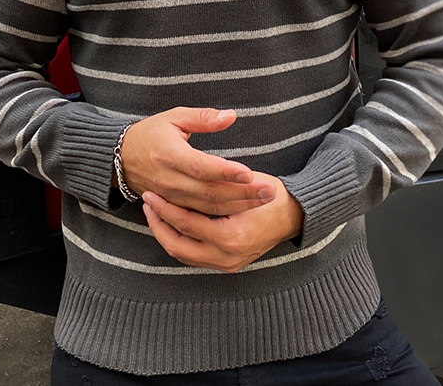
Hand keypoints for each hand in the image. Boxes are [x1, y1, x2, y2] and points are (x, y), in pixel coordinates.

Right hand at [118, 107, 275, 215]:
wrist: (120, 159)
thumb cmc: (151, 133)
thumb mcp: (174, 117)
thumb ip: (204, 117)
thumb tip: (231, 116)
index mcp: (171, 155)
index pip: (202, 167)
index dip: (225, 172)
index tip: (249, 173)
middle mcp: (171, 180)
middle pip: (210, 192)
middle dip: (242, 193)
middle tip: (269, 191)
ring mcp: (172, 197)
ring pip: (208, 207)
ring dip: (238, 205)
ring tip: (264, 200)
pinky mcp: (174, 206)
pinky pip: (201, 214)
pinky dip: (223, 214)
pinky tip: (244, 211)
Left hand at [142, 173, 303, 272]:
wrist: (294, 215)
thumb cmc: (270, 194)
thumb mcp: (244, 184)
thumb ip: (216, 186)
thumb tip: (184, 178)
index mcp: (229, 235)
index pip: (186, 223)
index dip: (165, 208)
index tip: (151, 193)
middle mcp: (226, 255)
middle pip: (177, 245)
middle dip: (158, 224)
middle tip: (147, 204)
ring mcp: (227, 263)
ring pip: (183, 255)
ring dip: (166, 234)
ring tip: (155, 213)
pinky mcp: (227, 265)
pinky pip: (194, 257)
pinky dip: (180, 241)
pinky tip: (172, 224)